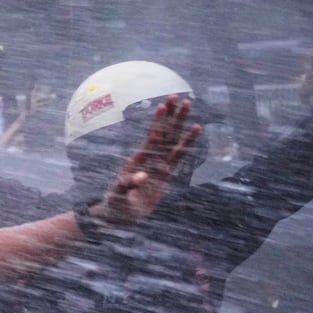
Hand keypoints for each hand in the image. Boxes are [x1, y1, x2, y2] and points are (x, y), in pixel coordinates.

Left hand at [91, 96, 200, 224]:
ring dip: (182, 124)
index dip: (158, 122)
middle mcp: (149, 158)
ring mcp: (159, 164)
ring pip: (174, 141)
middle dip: (173, 116)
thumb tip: (143, 177)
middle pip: (165, 133)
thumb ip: (129, 185)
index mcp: (138, 159)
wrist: (121, 214)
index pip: (152, 137)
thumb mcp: (119, 194)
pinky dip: (187, 144)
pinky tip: (195, 131)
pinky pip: (179, 156)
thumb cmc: (117, 203)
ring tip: (189, 107)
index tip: (164, 105)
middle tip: (182, 98)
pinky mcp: (166, 174)